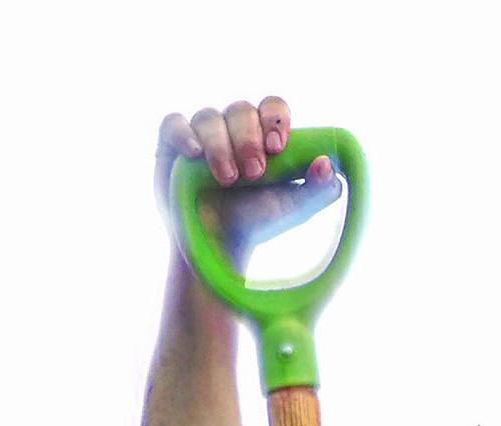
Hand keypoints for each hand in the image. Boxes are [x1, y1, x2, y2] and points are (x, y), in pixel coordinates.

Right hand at [156, 96, 340, 258]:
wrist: (221, 243)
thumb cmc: (260, 219)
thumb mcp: (296, 209)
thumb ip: (320, 188)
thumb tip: (328, 164)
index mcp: (266, 135)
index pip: (272, 107)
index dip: (275, 119)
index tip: (278, 148)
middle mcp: (234, 129)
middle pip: (241, 109)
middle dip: (249, 138)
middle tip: (255, 172)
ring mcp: (203, 134)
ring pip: (209, 117)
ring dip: (221, 146)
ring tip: (229, 179)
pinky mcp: (173, 144)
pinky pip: (173, 123)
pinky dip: (184, 133)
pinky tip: (194, 153)